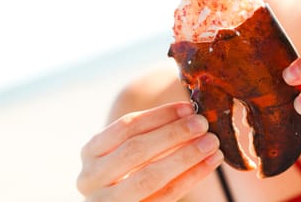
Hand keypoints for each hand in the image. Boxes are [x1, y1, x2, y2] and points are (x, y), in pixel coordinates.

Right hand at [77, 101, 222, 200]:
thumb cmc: (124, 175)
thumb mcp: (122, 153)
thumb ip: (147, 134)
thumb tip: (187, 111)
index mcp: (90, 152)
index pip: (124, 127)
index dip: (158, 116)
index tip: (187, 107)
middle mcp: (91, 177)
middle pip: (136, 150)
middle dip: (173, 134)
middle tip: (202, 123)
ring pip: (150, 176)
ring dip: (185, 156)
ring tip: (211, 143)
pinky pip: (165, 197)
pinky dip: (190, 178)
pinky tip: (209, 164)